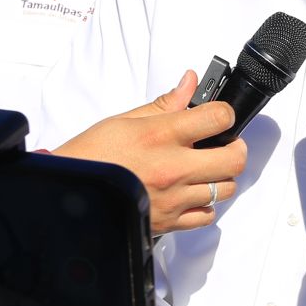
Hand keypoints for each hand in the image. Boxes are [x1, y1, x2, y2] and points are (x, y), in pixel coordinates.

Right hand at [54, 70, 246, 233]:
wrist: (70, 193)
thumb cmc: (92, 156)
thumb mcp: (124, 120)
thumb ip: (165, 104)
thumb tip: (190, 83)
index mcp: (161, 136)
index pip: (218, 118)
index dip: (225, 113)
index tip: (220, 116)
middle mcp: (172, 168)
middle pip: (234, 159)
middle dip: (235, 148)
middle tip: (225, 144)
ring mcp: (173, 198)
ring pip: (225, 189)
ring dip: (220, 177)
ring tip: (206, 169)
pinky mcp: (168, 222)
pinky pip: (206, 216)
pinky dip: (205, 205)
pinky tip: (192, 193)